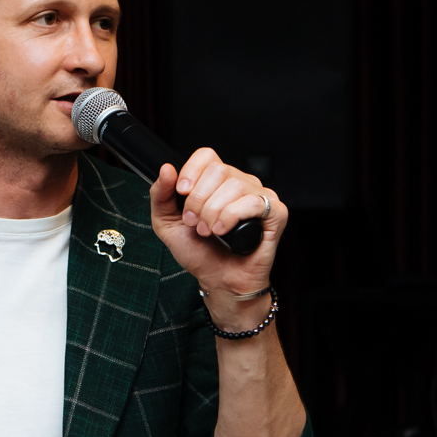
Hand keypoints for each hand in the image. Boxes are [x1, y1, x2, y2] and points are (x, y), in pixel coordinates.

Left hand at [149, 148, 286, 321]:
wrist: (219, 280)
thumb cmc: (200, 252)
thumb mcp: (168, 223)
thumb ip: (161, 195)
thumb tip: (166, 169)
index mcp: (217, 181)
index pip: (207, 156)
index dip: (192, 171)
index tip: (182, 193)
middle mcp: (241, 183)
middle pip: (218, 170)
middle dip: (199, 200)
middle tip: (195, 223)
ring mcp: (260, 196)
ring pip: (234, 185)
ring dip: (213, 212)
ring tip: (209, 231)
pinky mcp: (276, 212)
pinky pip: (253, 202)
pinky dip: (232, 216)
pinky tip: (224, 231)